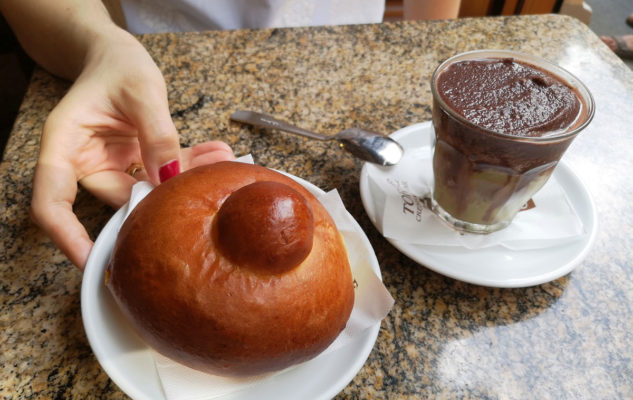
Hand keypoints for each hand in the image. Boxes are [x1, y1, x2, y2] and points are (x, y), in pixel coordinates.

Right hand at [30, 29, 233, 269]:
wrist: (116, 55)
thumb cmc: (117, 65)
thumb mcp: (141, 91)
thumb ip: (157, 134)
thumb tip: (170, 179)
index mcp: (64, 145)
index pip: (51, 203)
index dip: (67, 237)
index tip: (92, 262)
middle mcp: (84, 161)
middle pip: (115, 201)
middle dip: (159, 201)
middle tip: (198, 191)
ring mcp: (110, 165)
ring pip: (147, 189)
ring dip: (184, 179)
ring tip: (220, 161)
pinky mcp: (133, 162)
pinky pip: (161, 174)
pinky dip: (188, 167)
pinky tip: (216, 154)